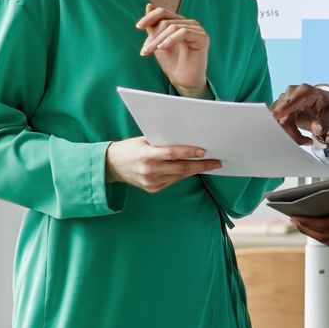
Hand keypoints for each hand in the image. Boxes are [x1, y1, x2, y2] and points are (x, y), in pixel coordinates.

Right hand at [106, 136, 222, 191]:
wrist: (112, 166)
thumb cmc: (130, 148)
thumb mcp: (143, 140)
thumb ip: (162, 141)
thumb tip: (185, 138)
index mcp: (146, 156)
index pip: (172, 154)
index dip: (189, 152)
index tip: (204, 151)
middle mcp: (150, 171)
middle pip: (181, 168)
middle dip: (201, 165)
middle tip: (217, 162)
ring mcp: (152, 182)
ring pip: (179, 176)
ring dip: (195, 170)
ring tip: (209, 165)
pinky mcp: (153, 189)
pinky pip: (173, 181)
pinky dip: (183, 174)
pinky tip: (192, 169)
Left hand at [137, 4, 209, 96]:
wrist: (182, 80)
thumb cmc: (172, 62)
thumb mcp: (157, 42)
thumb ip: (154, 26)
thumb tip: (149, 6)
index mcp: (179, 22)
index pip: (163, 12)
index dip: (150, 17)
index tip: (138, 27)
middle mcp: (189, 23)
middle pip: (166, 22)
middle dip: (153, 36)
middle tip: (145, 50)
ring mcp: (197, 29)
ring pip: (173, 27)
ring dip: (158, 40)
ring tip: (150, 51)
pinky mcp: (202, 37)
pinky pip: (183, 32)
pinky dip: (170, 40)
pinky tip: (162, 48)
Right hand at [270, 84, 328, 146]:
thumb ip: (325, 124)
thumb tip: (316, 129)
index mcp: (306, 91)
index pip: (290, 102)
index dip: (280, 110)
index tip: (272, 118)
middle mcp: (292, 93)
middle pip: (281, 114)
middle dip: (290, 132)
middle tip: (305, 142)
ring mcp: (286, 101)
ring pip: (279, 121)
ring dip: (291, 134)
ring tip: (307, 140)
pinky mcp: (283, 110)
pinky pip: (280, 125)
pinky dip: (290, 134)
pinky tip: (302, 137)